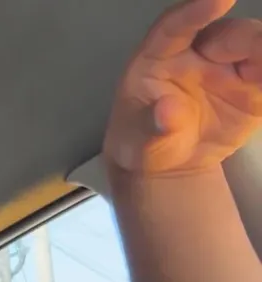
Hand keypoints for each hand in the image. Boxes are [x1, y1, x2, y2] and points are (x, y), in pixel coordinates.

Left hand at [103, 0, 261, 175]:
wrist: (172, 160)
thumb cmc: (144, 140)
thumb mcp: (139, 143)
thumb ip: (151, 127)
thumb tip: (167, 110)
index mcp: (159, 57)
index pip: (175, 27)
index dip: (196, 11)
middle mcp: (198, 53)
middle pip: (229, 35)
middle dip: (253, 39)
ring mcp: (229, 67)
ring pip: (257, 49)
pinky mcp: (254, 85)